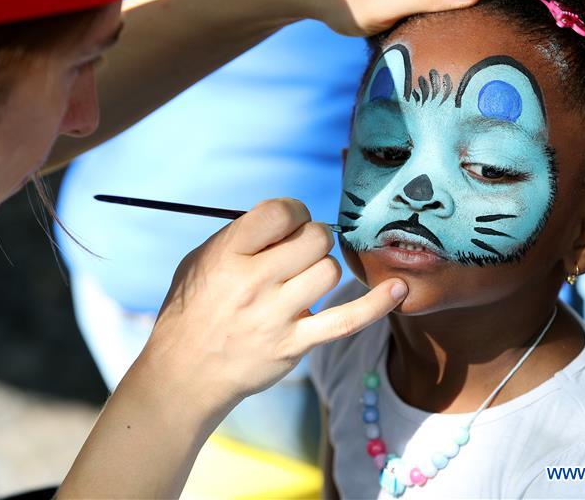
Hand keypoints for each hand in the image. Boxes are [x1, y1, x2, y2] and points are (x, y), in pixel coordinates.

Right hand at [140, 198, 407, 418]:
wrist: (184, 372)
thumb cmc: (192, 309)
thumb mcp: (201, 260)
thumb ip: (240, 236)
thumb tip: (288, 219)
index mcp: (226, 255)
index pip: (280, 212)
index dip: (293, 211)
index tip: (289, 223)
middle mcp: (253, 282)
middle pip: (313, 239)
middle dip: (312, 238)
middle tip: (298, 253)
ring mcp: (276, 316)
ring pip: (329, 271)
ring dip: (322, 269)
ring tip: (303, 280)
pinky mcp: (295, 344)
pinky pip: (346, 320)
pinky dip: (376, 304)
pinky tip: (399, 289)